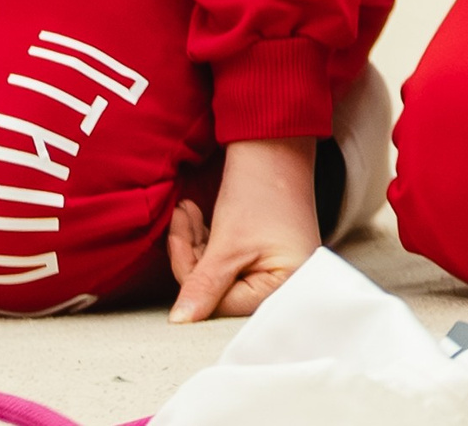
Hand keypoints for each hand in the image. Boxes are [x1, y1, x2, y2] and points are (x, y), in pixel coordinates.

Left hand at [167, 137, 320, 321]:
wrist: (275, 145)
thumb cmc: (260, 192)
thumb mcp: (228, 243)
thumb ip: (203, 286)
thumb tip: (181, 322)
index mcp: (288, 283)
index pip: (224, 302)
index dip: (194, 277)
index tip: (179, 241)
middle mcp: (287, 280)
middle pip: (221, 290)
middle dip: (192, 257)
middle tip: (181, 220)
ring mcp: (276, 265)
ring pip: (219, 274)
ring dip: (196, 245)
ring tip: (186, 212)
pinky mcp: (265, 252)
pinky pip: (227, 261)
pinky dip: (208, 241)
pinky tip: (196, 216)